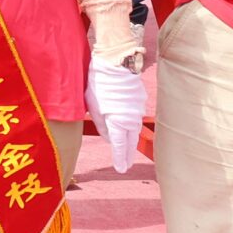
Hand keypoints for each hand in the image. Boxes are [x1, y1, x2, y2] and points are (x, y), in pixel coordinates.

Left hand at [86, 55, 146, 172]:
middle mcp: (131, 119)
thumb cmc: (100, 83)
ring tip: (126, 149)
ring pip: (134, 129)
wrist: (116, 63)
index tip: (121, 169)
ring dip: (130, 139)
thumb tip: (108, 137)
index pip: (120, 145)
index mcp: (118, 122)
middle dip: (128, 154)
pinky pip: (135, 117)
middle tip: (126, 164)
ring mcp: (137, 110)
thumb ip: (100, 124)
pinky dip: (131, 124)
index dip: (121, 158)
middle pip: (131, 141)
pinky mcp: (140, 100)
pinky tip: (127, 125)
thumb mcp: (93, 105)